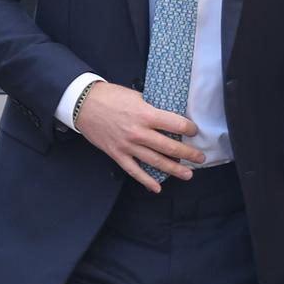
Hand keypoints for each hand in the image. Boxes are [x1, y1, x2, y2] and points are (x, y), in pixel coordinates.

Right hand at [72, 82, 203, 191]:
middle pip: (169, 147)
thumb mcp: (136, 95)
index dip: (189, 129)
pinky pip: (134, 171)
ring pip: (156, 161)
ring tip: (188, 174)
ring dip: (174, 169)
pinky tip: (157, 187)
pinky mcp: (117, 154)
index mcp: (146, 114)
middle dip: (188, 154)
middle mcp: (139, 132)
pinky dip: (146, 181)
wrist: (84, 104)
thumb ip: (151, 107)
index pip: (175, 124)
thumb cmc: (110, 96)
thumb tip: (167, 115)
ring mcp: (128, 145)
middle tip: (200, 158)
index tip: (194, 131)